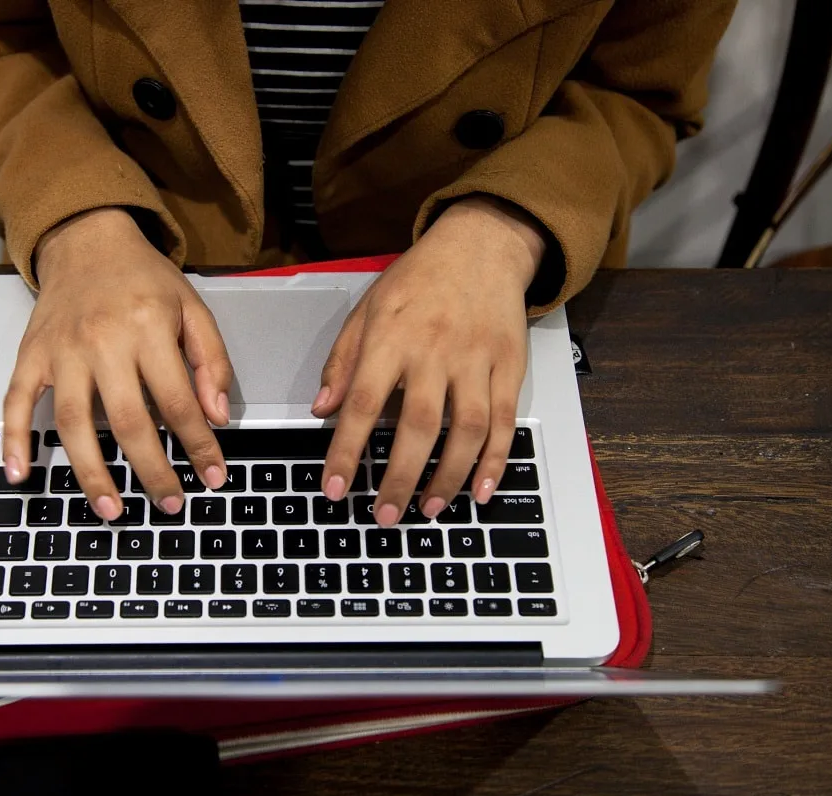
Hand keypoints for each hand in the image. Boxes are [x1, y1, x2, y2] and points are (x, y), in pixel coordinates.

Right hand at [2, 208, 232, 520]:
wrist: (86, 239)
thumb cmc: (143, 278)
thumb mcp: (192, 308)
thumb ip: (211, 361)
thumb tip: (216, 417)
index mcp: (148, 327)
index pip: (178, 400)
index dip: (198, 444)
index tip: (212, 476)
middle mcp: (102, 341)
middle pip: (127, 421)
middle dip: (152, 470)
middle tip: (169, 504)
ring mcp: (61, 351)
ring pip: (74, 423)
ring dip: (91, 472)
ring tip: (111, 509)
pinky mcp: (31, 355)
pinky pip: (16, 402)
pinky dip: (14, 440)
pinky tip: (21, 474)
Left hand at [314, 196, 545, 526]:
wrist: (481, 245)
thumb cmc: (418, 279)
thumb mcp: (367, 309)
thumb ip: (343, 361)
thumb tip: (321, 410)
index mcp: (390, 337)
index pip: (362, 403)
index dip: (346, 450)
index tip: (334, 488)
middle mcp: (433, 351)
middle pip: (417, 425)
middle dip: (399, 477)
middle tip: (384, 515)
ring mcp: (476, 360)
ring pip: (466, 430)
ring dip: (447, 477)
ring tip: (428, 509)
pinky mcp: (509, 366)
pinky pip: (503, 421)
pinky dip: (494, 461)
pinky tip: (480, 490)